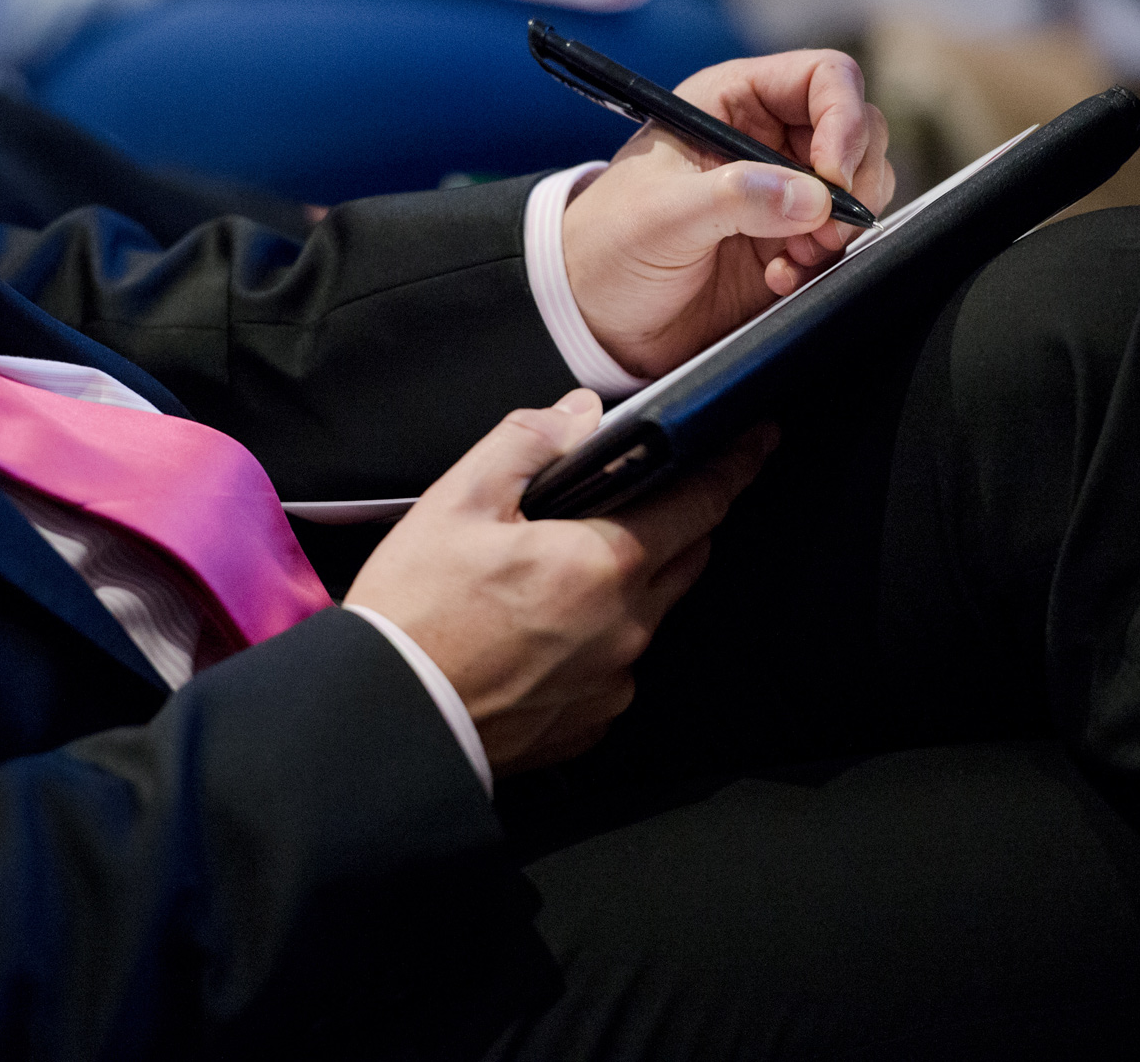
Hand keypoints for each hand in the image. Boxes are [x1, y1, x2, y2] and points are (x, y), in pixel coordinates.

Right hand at [346, 389, 776, 775]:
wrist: (382, 720)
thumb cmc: (414, 612)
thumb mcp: (456, 503)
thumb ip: (526, 444)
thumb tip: (580, 416)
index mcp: (603, 564)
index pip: (699, 502)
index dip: (734, 465)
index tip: (757, 441)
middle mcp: (625, 627)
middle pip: (685, 558)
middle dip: (682, 520)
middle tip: (650, 494)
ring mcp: (612, 683)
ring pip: (651, 613)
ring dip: (633, 582)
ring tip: (566, 568)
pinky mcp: (589, 723)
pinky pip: (617, 667)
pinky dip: (599, 639)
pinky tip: (545, 632)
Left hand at [563, 50, 894, 378]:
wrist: (595, 319)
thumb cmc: (608, 247)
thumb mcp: (662, 216)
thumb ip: (735, 199)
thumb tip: (813, 197)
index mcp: (732, 103)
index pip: (823, 78)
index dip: (844, 119)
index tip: (833, 175)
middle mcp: (767, 140)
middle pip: (858, 131)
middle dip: (854, 182)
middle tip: (825, 229)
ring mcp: (783, 193)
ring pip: (860, 187)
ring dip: (843, 227)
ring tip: (794, 258)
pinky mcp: (791, 244)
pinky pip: (842, 241)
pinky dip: (826, 263)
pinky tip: (779, 280)